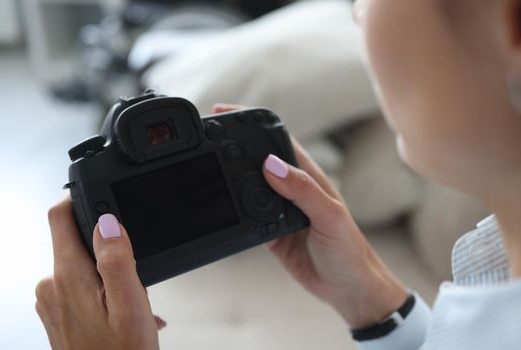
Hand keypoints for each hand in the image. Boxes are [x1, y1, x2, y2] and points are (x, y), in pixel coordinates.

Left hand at [35, 198, 161, 349]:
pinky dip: (104, 293)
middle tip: (131, 277)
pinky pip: (81, 287)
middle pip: (78, 241)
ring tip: (130, 303)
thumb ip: (117, 259)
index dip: (79, 199)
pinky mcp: (57, 313)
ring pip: (83, 266)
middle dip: (108, 251)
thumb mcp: (130, 304)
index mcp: (67, 277)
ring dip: (110, 276)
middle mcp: (51, 286)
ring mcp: (52, 301)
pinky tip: (122, 313)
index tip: (100, 197)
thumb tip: (107, 222)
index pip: (59, 217)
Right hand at [213, 104, 406, 328]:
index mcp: (308, 177)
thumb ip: (303, 191)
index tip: (228, 114)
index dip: (253, 124)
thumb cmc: (350, 250)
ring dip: (231, 177)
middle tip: (209, 136)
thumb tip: (271, 165)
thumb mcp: (330, 217)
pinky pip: (247, 217)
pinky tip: (223, 206)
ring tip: (209, 167)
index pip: (277, 140)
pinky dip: (234, 211)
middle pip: (258, 160)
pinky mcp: (270, 232)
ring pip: (249, 187)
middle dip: (234, 146)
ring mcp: (279, 210)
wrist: (347, 289)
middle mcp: (291, 189)